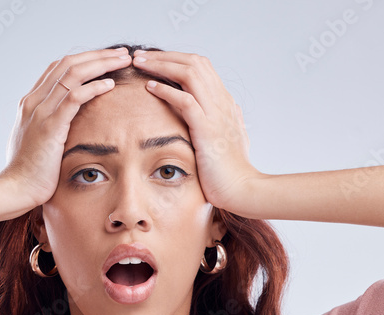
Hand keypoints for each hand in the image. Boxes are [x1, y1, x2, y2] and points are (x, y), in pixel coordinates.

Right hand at [0, 47, 133, 208]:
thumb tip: (64, 127)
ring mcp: (40, 112)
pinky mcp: (50, 126)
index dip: (84, 59)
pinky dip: (94, 87)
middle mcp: (34, 101)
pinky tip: (110, 84)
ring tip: (123, 61)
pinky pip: (74, 97)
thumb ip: (48, 128)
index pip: (58, 68)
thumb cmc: (29, 173)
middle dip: (98, 55)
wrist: (15, 190)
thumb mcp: (37, 143)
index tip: (107, 59)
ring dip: (101, 64)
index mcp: (31, 103)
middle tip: (123, 53)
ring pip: (73, 74)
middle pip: (68, 64)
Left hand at [131, 50, 260, 215]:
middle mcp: (222, 101)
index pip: (201, 66)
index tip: (153, 61)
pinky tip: (149, 87)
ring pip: (189, 73)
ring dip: (161, 65)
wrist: (243, 190)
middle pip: (193, 62)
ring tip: (140, 64)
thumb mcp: (234, 139)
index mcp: (225, 102)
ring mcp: (216, 113)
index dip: (176, 59)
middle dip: (164, 56)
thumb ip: (231, 121)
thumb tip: (233, 109)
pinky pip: (185, 100)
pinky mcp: (207, 129)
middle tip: (140, 56)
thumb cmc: (234, 171)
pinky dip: (166, 90)